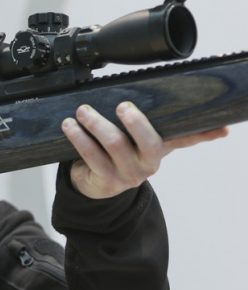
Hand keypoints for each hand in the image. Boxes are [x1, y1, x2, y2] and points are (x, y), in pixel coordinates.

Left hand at [61, 101, 227, 198]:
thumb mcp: (142, 140)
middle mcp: (147, 164)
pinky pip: (91, 156)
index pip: (185, 139)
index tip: (220, 129)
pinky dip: (79, 138)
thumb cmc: (121, 153)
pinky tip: (69, 126)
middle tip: (123, 106)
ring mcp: (126, 174)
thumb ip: (163, 127)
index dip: (204, 134)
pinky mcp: (104, 179)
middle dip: (136, 123)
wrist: (96, 183)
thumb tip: (201, 117)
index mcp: (159, 149)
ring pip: (114, 146)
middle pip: (148, 142)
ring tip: (82, 111)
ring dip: (97, 125)